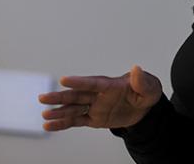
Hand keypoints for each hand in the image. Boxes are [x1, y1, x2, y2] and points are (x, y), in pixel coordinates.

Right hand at [38, 64, 162, 131]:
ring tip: (45, 114)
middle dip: (60, 96)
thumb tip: (136, 68)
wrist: (145, 109)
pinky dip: (62, 124)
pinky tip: (49, 125)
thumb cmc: (147, 92)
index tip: (64, 79)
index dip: (80, 82)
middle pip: (77, 95)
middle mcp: (99, 95)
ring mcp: (94, 106)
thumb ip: (142, 81)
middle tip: (43, 97)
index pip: (93, 83)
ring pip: (73, 108)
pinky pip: (76, 121)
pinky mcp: (93, 118)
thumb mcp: (150, 88)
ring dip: (59, 111)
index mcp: (111, 85)